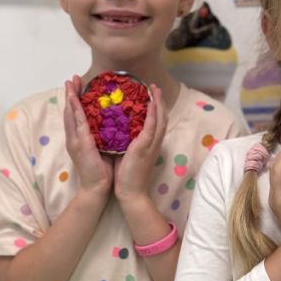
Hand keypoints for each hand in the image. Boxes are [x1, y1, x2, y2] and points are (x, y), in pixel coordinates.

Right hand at [63, 76, 112, 198]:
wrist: (97, 188)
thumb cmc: (102, 171)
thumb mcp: (104, 149)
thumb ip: (105, 136)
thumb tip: (114, 125)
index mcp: (80, 139)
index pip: (77, 115)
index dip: (76, 100)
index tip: (78, 86)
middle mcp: (74, 138)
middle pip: (70, 111)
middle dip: (70, 94)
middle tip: (71, 78)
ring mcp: (75, 141)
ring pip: (70, 114)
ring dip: (70, 97)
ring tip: (70, 83)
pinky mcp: (80, 144)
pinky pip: (76, 123)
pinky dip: (74, 110)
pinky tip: (73, 99)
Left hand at [113, 84, 165, 203]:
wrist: (130, 193)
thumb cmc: (127, 176)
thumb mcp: (127, 155)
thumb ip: (127, 143)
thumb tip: (119, 131)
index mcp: (149, 144)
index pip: (155, 122)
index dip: (155, 108)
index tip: (151, 95)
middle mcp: (153, 143)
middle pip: (161, 118)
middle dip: (159, 101)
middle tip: (155, 87)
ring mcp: (151, 145)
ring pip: (159, 120)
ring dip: (158, 103)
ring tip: (155, 89)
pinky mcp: (144, 148)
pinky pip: (151, 128)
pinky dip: (153, 114)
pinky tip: (151, 103)